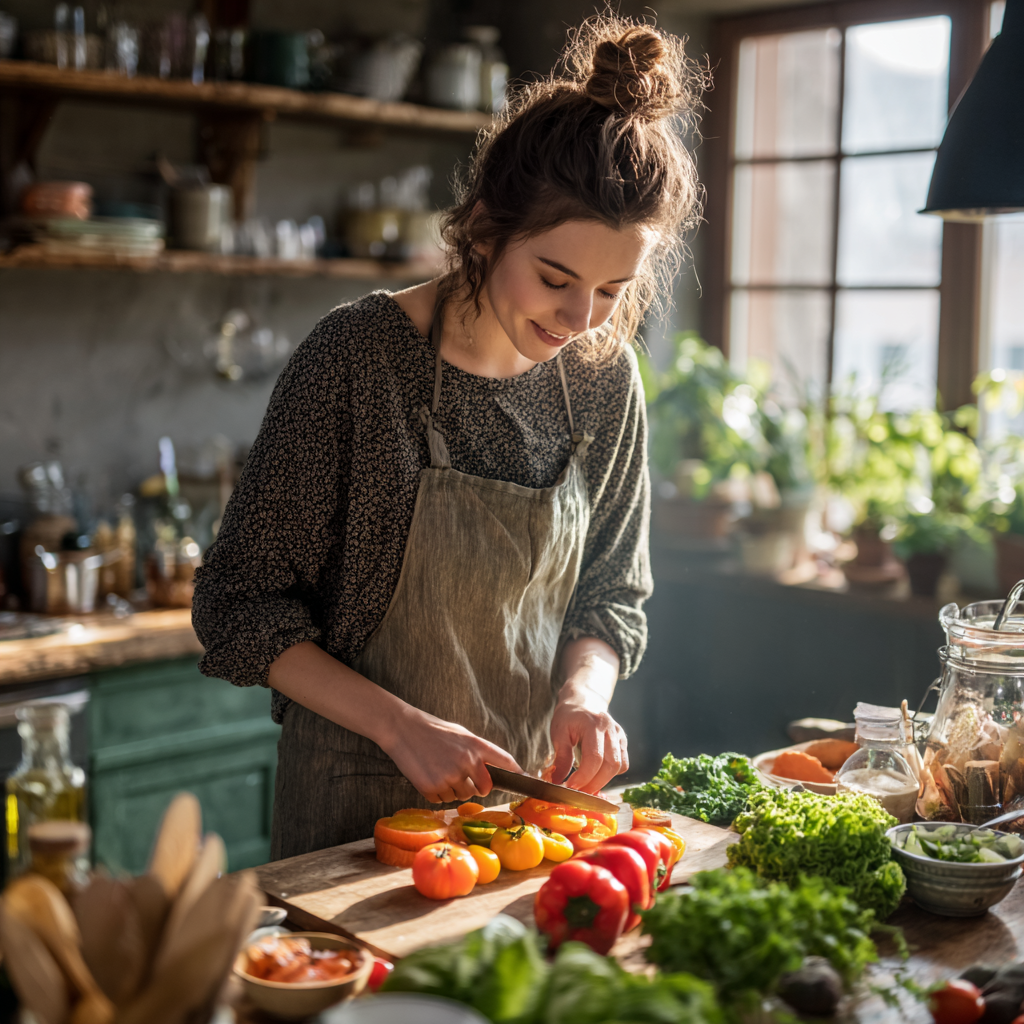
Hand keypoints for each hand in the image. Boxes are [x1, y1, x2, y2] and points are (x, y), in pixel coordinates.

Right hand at [382, 706, 522, 803]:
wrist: (402, 729)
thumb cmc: (432, 730)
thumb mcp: (460, 734)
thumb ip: (476, 751)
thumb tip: (489, 770)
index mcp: (475, 745)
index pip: (504, 761)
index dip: (517, 772)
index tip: (525, 779)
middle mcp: (466, 762)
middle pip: (483, 789)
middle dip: (476, 788)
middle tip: (463, 778)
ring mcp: (449, 776)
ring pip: (460, 796)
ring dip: (452, 788)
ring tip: (438, 769)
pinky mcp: (432, 787)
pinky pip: (441, 799)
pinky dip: (436, 792)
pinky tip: (428, 774)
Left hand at [549, 698, 628, 793]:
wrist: (583, 702)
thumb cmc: (569, 716)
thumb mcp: (558, 732)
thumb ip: (560, 757)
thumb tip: (557, 781)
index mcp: (593, 724)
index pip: (594, 757)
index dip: (584, 776)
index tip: (571, 786)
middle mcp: (611, 729)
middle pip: (610, 764)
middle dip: (595, 783)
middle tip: (579, 793)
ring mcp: (619, 735)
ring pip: (619, 766)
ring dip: (603, 781)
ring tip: (586, 786)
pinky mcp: (623, 741)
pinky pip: (623, 764)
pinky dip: (611, 774)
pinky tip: (597, 775)